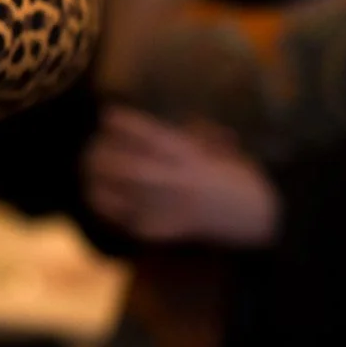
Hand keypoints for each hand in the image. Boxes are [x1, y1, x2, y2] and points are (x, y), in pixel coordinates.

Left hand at [83, 106, 280, 246]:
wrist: (258, 217)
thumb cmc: (240, 177)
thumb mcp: (218, 146)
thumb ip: (191, 133)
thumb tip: (174, 123)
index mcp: (185, 154)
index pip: (142, 133)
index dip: (119, 122)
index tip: (108, 116)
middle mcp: (170, 179)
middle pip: (119, 164)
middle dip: (99, 153)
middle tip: (91, 146)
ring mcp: (163, 207)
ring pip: (115, 193)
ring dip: (95, 181)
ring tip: (87, 173)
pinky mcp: (161, 230)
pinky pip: (125, 221)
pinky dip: (109, 210)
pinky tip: (101, 201)